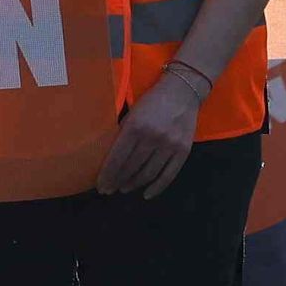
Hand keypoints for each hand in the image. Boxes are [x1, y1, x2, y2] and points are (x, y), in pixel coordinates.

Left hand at [101, 65, 209, 198]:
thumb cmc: (152, 102)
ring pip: (148, 174)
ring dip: (133, 184)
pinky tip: (146, 194)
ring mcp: (169, 145)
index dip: (107, 175)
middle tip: (109, 190)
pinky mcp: (183, 151)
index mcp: (135, 126)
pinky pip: (169, 175)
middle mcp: (152, 137)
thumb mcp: (132, 113)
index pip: (117, 158)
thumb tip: (109, 159)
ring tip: (124, 188)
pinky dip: (157, 188)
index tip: (101, 186)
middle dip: (117, 181)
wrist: (183, 91)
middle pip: (131, 168)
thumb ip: (122, 134)